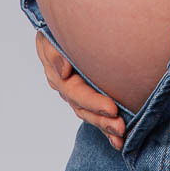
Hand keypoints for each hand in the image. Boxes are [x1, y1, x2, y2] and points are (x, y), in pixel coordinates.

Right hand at [35, 31, 125, 150]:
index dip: (94, 102)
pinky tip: (118, 141)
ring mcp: (78, 96)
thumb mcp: (49, 38)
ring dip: (105, 126)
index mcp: (60, 77)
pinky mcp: (88, 97)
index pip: (77, 93)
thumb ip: (54, 54)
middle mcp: (69, 90)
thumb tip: (64, 71)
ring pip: (91, 115)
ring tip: (121, 135)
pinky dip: (106, 128)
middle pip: (85, 110)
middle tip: (120, 127)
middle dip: (102, 120)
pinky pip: (96, 115)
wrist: (61, 29)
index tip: (112, 108)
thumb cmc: (55, 31)